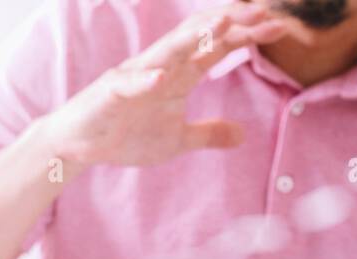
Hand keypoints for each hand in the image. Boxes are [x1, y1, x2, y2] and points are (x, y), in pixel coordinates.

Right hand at [36, 3, 290, 175]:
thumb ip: (208, 134)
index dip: (247, 36)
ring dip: (195, 37)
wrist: (78, 146)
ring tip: (223, 25)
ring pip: (168, 50)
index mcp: (178, 74)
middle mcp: (160, 67)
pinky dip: (146, 80)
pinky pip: (129, 84)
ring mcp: (135, 77)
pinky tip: (162, 79)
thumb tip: (242, 136)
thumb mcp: (176, 140)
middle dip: (231, 26)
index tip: (278, 28)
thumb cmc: (125, 135)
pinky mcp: (110, 93)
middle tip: (264, 14)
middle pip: (200, 38)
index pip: (217, 48)